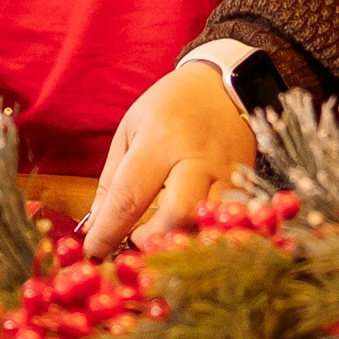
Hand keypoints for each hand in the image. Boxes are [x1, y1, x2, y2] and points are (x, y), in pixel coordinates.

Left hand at [85, 59, 257, 256]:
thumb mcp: (130, 130)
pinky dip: (205, 233)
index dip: (108, 231)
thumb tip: (96, 225)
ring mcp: (226, 173)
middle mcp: (196, 158)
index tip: (92, 253)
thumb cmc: (168, 107)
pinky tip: (189, 231)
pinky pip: (227, 220)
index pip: (130, 196)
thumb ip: (111, 180)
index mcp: (160, 140)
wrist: (222, 86)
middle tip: (137, 240)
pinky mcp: (245, 184)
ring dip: (181, 239)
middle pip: (179, 213)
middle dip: (154, 238)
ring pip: (207, 222)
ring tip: (162, 236)